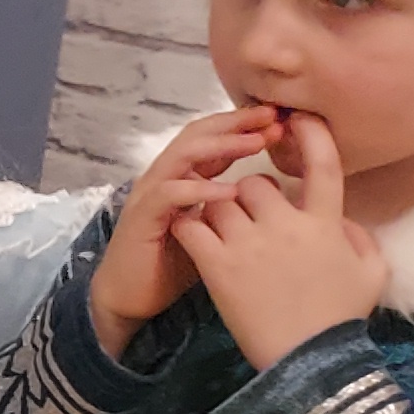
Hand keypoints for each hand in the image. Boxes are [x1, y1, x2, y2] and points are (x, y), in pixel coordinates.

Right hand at [91, 106, 279, 358]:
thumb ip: (236, 208)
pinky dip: (199, 189)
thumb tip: (281, 196)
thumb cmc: (174, 266)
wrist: (129, 297)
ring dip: (221, 146)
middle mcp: (164, 178)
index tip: (284, 119)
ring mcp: (150, 196)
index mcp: (184, 177)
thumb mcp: (215, 230)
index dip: (246, 124)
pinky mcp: (142, 219)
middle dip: (236, 123)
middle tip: (273, 116)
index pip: (212, 137)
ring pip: (183, 155)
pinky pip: (169, 194)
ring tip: (255, 143)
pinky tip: (229, 190)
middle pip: (197, 134)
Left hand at [176, 114, 388, 371]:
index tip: (298, 119)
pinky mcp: (217, 263)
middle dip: (249, 194)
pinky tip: (193, 239)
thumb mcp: (371, 274)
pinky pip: (192, 224)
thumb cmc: (340, 318)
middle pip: (257, 183)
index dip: (313, 136)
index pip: (324, 166)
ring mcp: (249, 242)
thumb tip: (341, 219)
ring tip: (222, 234)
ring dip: (218, 210)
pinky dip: (189, 225)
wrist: (306, 360)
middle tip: (249, 218)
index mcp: (326, 223)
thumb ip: (359, 238)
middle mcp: (287, 225)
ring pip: (221, 200)